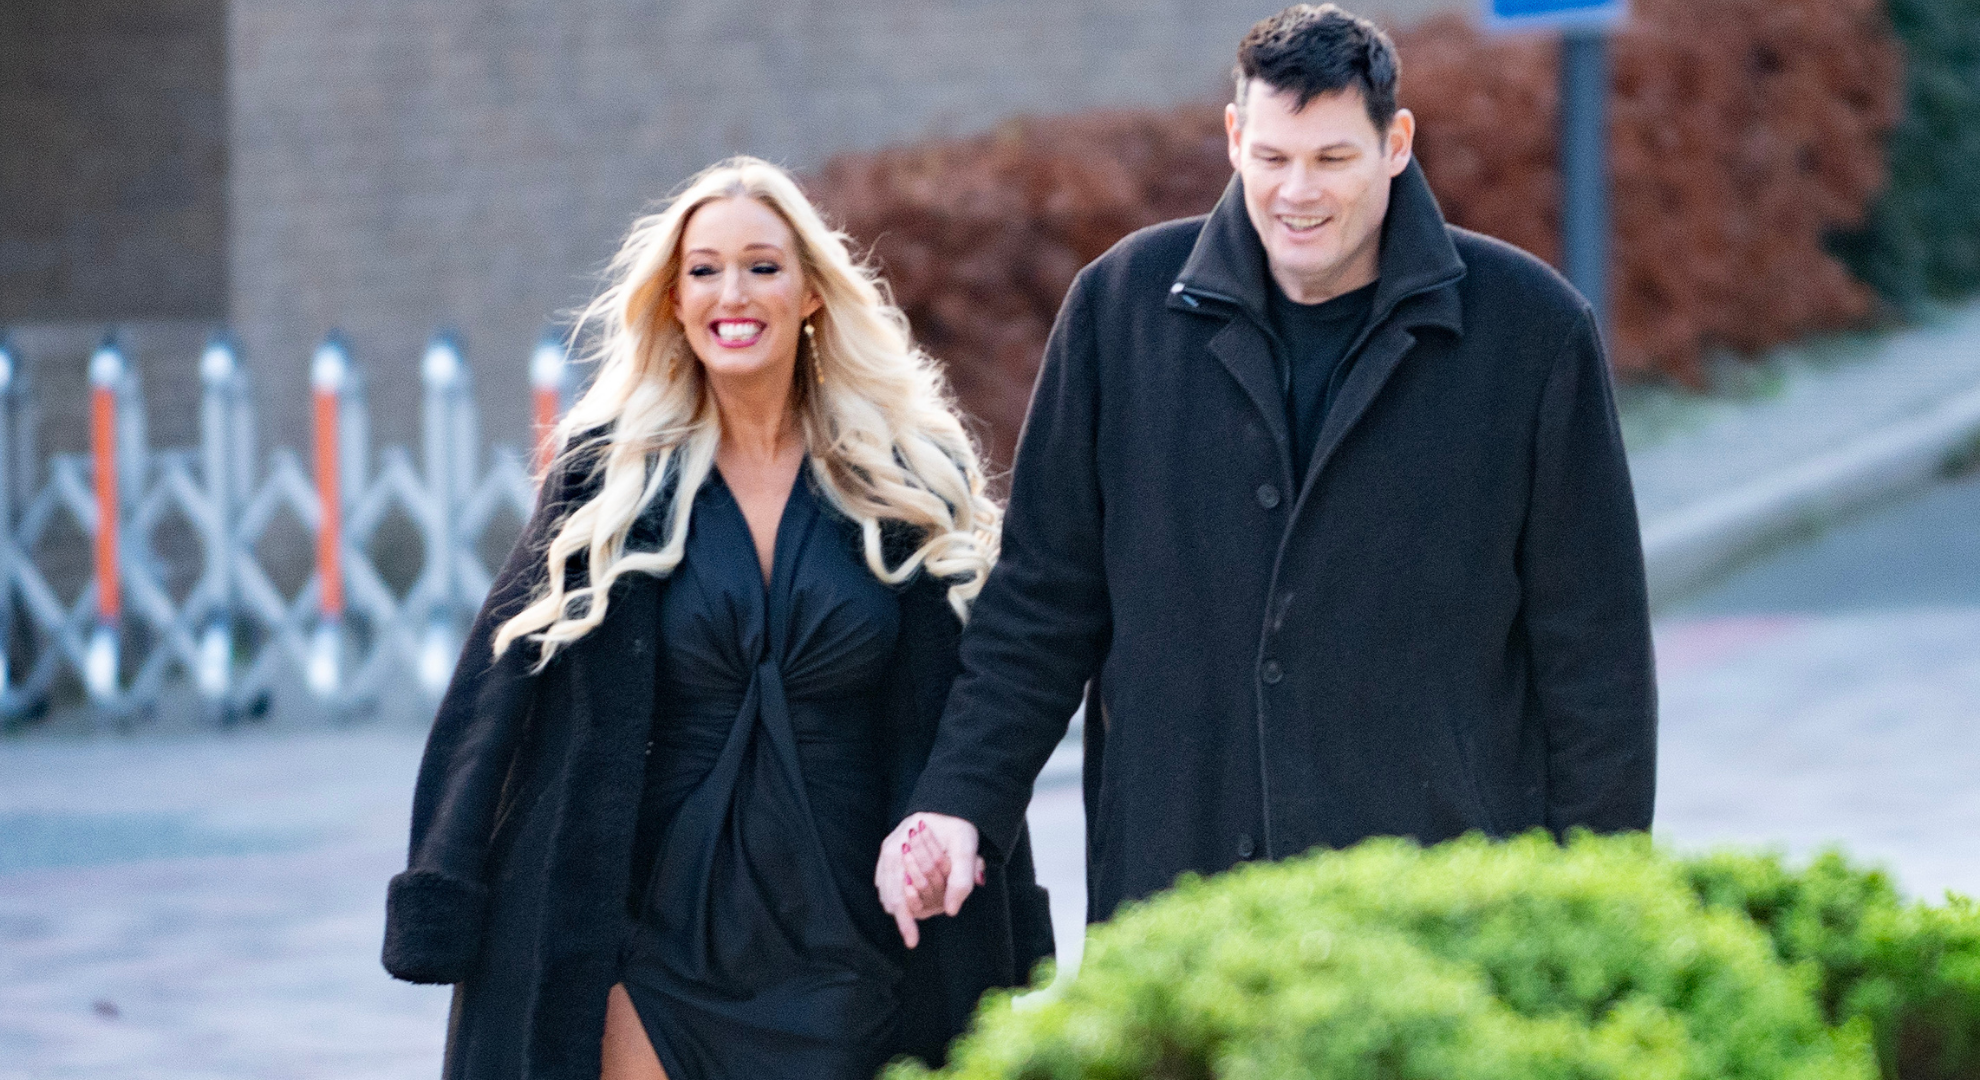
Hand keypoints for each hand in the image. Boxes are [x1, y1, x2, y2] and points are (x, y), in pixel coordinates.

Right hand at [874, 812, 983, 948]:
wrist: (950, 807)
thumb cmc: (957, 826)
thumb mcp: (966, 849)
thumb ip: (960, 879)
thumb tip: (951, 910)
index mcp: (900, 849)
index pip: (898, 896)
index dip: (905, 922)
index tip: (913, 942)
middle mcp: (889, 853)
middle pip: (890, 897)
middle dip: (905, 914)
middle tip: (915, 932)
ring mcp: (888, 854)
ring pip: (887, 893)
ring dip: (903, 905)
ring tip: (916, 916)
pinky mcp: (891, 857)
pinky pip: (888, 884)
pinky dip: (899, 896)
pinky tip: (912, 901)